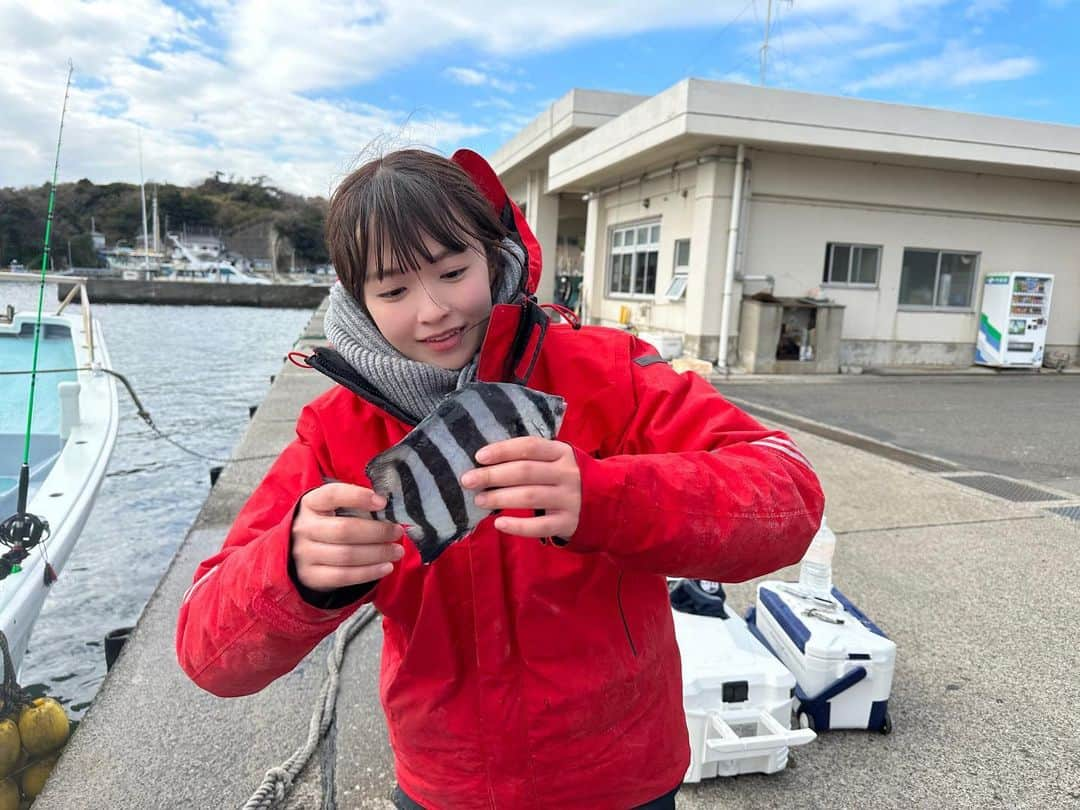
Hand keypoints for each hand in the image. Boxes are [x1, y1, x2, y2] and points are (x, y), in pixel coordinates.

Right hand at [291, 483, 403, 591]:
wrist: (299, 553)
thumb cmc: (326, 525)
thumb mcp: (332, 508)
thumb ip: (355, 506)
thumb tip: (388, 509)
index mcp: (311, 504)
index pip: (332, 495)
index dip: (358, 497)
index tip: (383, 502)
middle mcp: (304, 528)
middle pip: (344, 530)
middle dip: (377, 532)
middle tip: (398, 532)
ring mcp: (305, 554)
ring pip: (347, 555)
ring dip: (378, 553)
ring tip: (397, 551)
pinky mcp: (311, 576)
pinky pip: (344, 576)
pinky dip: (369, 572)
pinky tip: (386, 567)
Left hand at [460, 437, 580, 538]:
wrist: (608, 500)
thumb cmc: (568, 476)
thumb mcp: (557, 459)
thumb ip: (532, 458)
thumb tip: (486, 462)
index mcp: (562, 453)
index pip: (529, 447)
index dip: (503, 450)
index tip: (479, 456)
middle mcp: (567, 474)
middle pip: (525, 472)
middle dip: (492, 476)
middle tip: (468, 481)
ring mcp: (569, 499)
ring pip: (530, 497)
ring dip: (500, 498)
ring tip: (479, 500)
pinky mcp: (568, 523)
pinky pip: (540, 527)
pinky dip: (517, 526)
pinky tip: (499, 524)